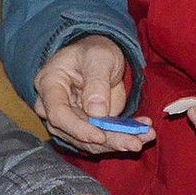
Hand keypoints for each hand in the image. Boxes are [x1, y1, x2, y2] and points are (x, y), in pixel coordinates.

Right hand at [33, 35, 154, 153]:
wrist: (99, 57)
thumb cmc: (94, 51)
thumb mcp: (99, 58)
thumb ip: (97, 82)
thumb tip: (97, 113)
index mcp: (50, 84)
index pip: (58, 114)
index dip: (78, 129)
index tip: (100, 136)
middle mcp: (55, 107)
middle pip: (75, 133)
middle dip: (107, 141)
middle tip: (135, 143)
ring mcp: (70, 120)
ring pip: (90, 141)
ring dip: (119, 142)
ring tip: (145, 136)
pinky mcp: (88, 127)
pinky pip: (104, 138)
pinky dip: (124, 138)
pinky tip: (144, 133)